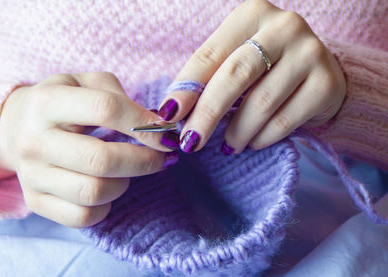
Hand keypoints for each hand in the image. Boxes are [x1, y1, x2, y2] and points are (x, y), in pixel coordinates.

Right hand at [0, 72, 178, 226]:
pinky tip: (110, 188)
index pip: (106, 110)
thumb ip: (119, 94)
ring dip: (125, 183)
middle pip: (102, 160)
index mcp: (48, 102)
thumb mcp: (86, 82)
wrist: (18, 128)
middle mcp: (35, 140)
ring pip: (95, 192)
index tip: (168, 134)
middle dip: (145, 161)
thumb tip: (156, 124)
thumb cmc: (64, 103)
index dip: (144, 124)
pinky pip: (83, 216)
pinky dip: (107, 206)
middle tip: (163, 157)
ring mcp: (33, 175)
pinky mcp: (36, 201)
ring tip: (129, 170)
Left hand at [157, 0, 345, 153]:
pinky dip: (262, 138)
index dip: (186, 87)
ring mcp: (310, 53)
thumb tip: (172, 112)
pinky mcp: (327, 83)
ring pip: (260, 103)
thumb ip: (209, 78)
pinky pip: (284, 121)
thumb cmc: (267, 68)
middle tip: (190, 142)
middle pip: (235, 75)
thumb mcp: (236, 61)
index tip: (168, 115)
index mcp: (252, 14)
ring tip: (227, 145)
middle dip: (207, 114)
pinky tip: (252, 143)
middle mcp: (283, 27)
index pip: (210, 54)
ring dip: (237, 132)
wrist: (320, 72)